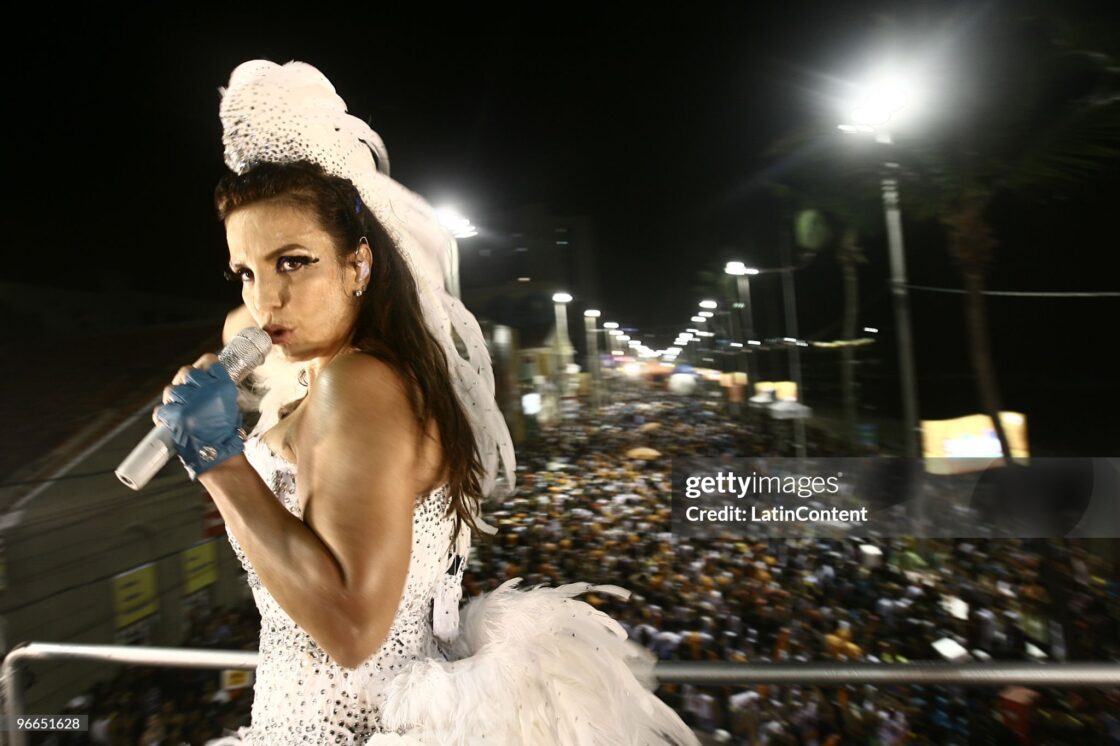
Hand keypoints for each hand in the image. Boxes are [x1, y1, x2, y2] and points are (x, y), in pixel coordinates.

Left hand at [153, 354, 244, 478]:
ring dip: (173, 399)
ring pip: (171, 390)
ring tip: (181, 410)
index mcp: (223, 386)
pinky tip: (171, 421)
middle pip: (186, 372)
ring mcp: (190, 404)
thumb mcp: (230, 404)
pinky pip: (161, 409)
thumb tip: (203, 377)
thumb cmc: (226, 432)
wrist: (219, 455)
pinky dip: (164, 416)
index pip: (209, 361)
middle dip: (184, 382)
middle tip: (188, 394)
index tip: (201, 371)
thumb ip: (217, 388)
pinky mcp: (176, 417)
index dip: (203, 365)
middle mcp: (207, 391)